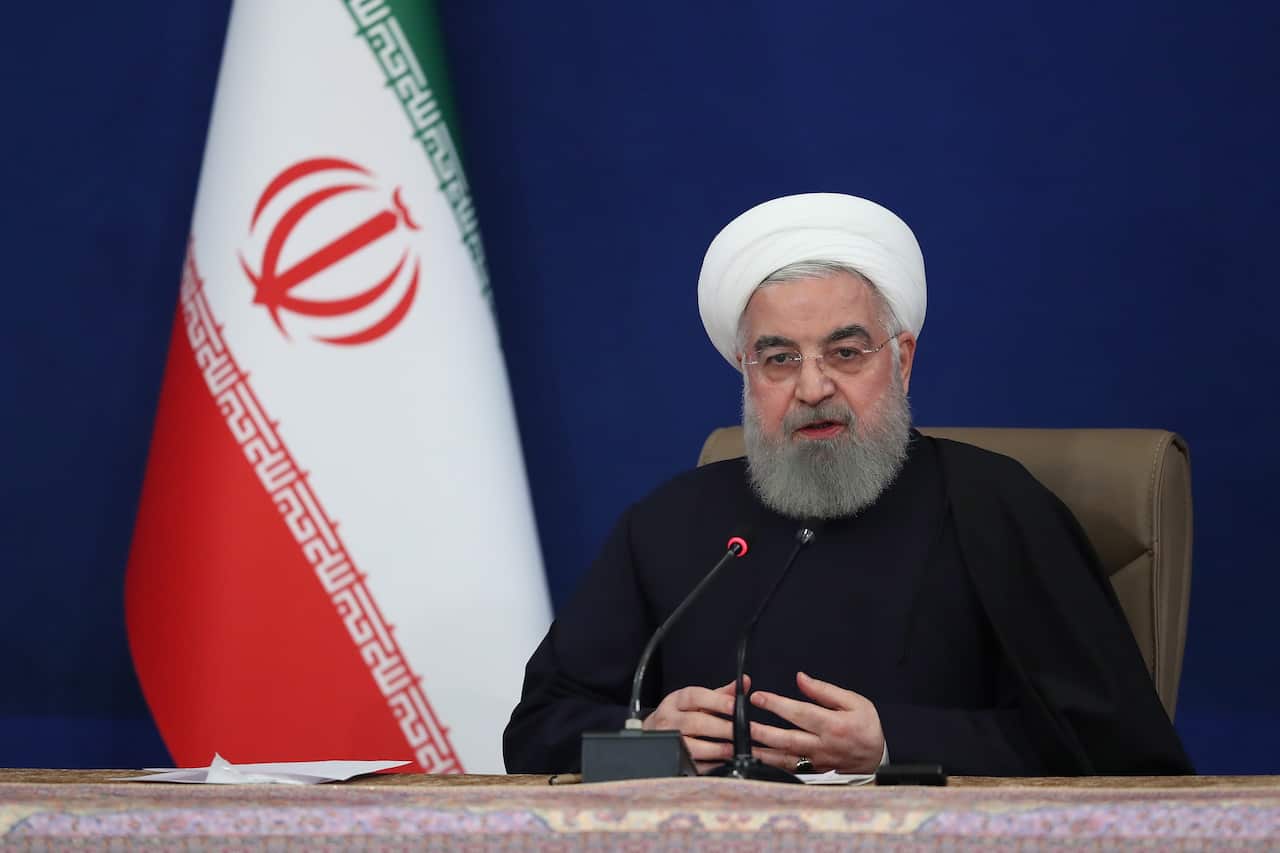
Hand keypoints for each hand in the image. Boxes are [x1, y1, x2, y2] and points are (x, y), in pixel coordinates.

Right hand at [643, 675, 750, 772]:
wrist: (652, 731)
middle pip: (695, 722)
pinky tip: (722, 763)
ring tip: (733, 749)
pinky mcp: (672, 759)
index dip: (717, 701)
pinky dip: (709, 765)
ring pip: (691, 745)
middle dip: (721, 728)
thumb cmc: (679, 714)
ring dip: (715, 749)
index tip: (735, 706)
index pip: (696, 697)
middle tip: (742, 732)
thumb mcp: (695, 700)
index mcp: (676, 700)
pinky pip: (691, 764)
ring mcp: (668, 741)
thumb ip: (721, 693)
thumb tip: (744, 682)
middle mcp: (669, 719)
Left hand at [748, 671, 883, 773]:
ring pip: (783, 758)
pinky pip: (788, 769)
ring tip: (738, 743)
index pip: (800, 713)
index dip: (777, 705)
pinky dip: (769, 765)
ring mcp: (816, 761)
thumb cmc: (866, 727)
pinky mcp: (813, 771)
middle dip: (761, 730)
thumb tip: (801, 678)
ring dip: (759, 751)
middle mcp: (822, 745)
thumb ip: (825, 691)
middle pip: (787, 739)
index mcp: (833, 725)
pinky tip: (754, 759)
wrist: (877, 758)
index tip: (758, 697)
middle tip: (739, 721)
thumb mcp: (854, 702)